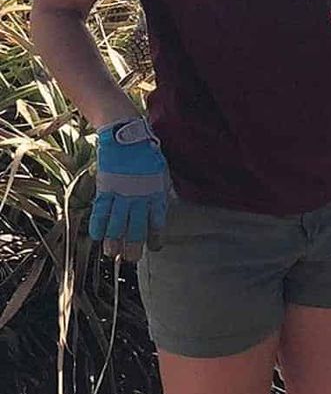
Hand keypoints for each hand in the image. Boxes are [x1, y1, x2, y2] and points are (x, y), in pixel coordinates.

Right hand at [90, 117, 168, 262]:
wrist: (125, 135)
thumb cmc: (146, 152)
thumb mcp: (162, 170)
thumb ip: (163, 190)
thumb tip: (169, 204)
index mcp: (156, 193)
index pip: (157, 222)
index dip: (155, 238)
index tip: (154, 248)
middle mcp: (139, 197)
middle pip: (136, 229)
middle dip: (134, 247)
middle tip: (131, 257)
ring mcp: (121, 194)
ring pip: (117, 225)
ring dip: (114, 242)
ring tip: (113, 253)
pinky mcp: (105, 189)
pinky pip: (101, 212)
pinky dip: (98, 226)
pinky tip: (98, 236)